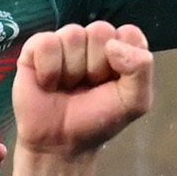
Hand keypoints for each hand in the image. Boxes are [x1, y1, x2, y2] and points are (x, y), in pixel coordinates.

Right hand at [12, 25, 154, 159]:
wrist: (59, 145)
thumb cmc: (97, 121)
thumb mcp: (134, 102)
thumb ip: (141, 69)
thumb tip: (113, 45)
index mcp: (119, 49)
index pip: (129, 33)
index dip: (123, 60)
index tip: (113, 83)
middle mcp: (92, 41)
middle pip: (100, 31)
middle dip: (96, 65)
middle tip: (88, 87)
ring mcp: (63, 42)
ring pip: (73, 35)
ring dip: (71, 70)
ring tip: (67, 87)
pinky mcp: (35, 48)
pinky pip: (47, 43)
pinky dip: (49, 68)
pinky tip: (48, 84)